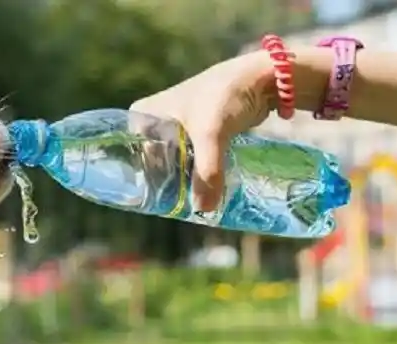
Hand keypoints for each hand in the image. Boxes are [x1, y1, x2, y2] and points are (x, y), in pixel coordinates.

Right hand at [130, 51, 276, 211]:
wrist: (261, 79)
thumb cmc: (226, 96)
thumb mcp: (211, 134)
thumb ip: (207, 172)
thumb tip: (204, 211)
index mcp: (142, 114)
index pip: (135, 159)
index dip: (149, 182)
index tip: (164, 203)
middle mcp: (154, 121)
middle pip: (156, 165)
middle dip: (169, 186)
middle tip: (182, 209)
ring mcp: (176, 129)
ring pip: (176, 166)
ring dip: (186, 183)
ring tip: (196, 204)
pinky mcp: (199, 135)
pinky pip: (192, 163)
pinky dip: (199, 176)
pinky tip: (207, 192)